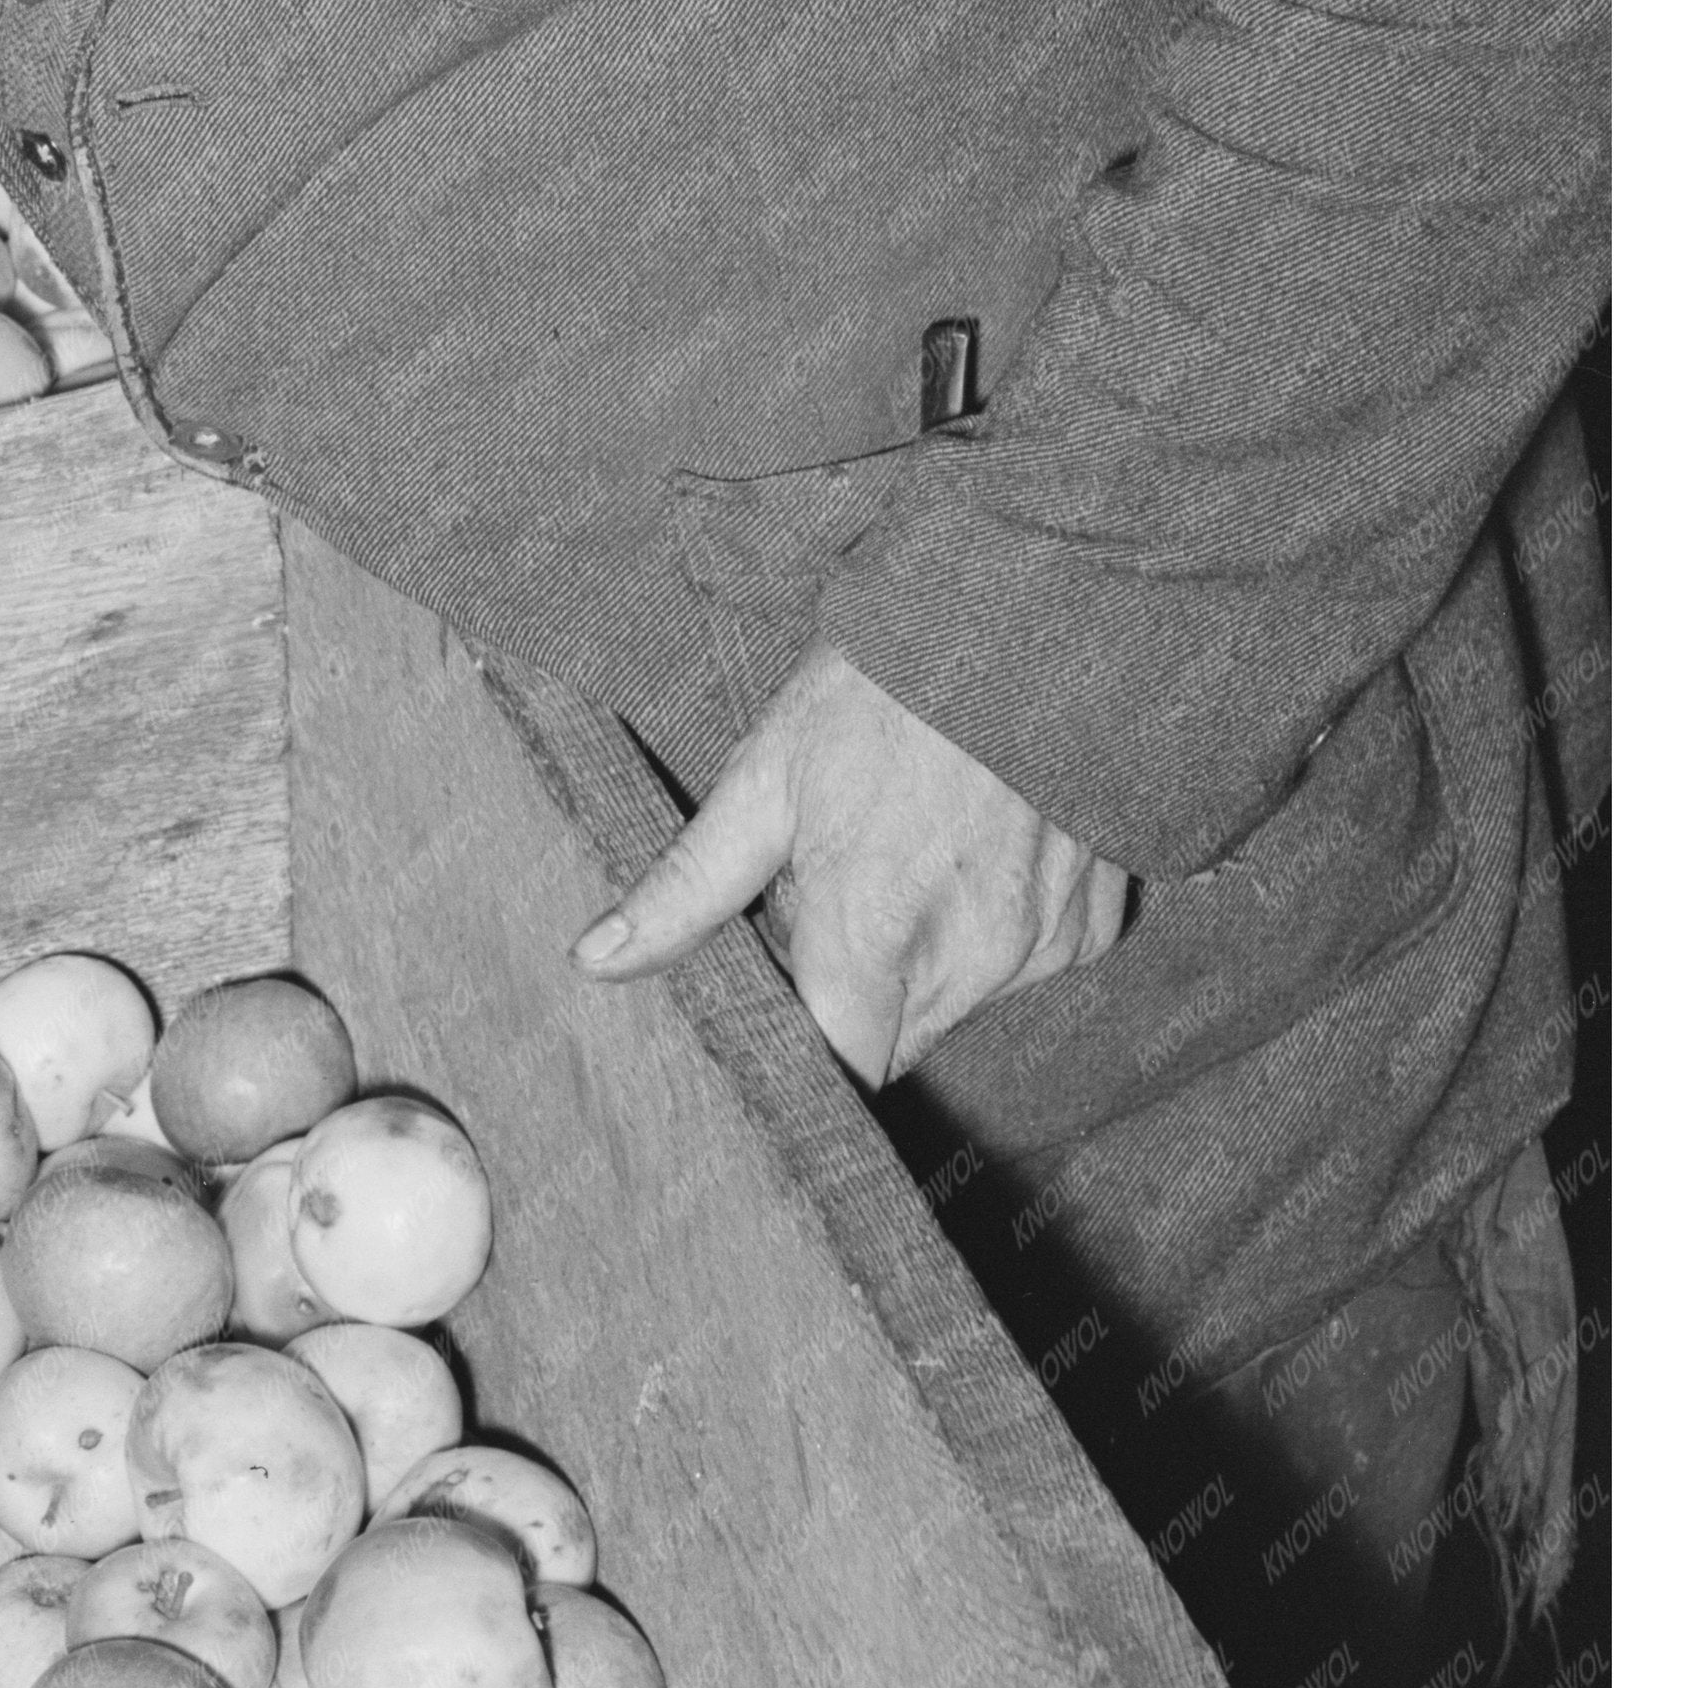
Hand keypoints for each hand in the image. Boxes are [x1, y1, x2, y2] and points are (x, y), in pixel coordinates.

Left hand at [573, 639, 1132, 1086]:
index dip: (805, 1041)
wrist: (1022, 620)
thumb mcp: (764, 778)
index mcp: (874, 935)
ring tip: (905, 855)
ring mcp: (1041, 948)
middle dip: (855, 995)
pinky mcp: (1090, 928)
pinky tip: (973, 851)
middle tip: (834, 894)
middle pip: (895, 1042)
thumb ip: (686, 889)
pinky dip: (994, 932)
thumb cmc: (878, 693)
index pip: (839, 1067)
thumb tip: (597, 962)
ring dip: (923, 963)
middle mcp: (969, 960)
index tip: (780, 991)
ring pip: (958, 1007)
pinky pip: (1026, 966)